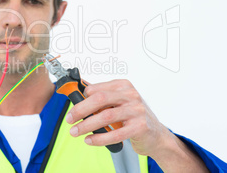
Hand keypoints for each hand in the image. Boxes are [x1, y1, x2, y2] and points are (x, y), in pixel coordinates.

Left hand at [66, 79, 208, 171]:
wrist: (156, 135)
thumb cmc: (133, 117)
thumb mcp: (118, 102)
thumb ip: (101, 96)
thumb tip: (77, 90)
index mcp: (123, 86)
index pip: (96, 89)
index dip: (81, 99)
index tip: (72, 108)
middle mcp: (131, 95)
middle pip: (99, 99)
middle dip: (80, 110)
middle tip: (69, 119)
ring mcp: (136, 110)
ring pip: (105, 116)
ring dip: (86, 125)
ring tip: (75, 132)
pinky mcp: (140, 127)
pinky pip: (115, 134)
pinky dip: (99, 138)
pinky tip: (90, 140)